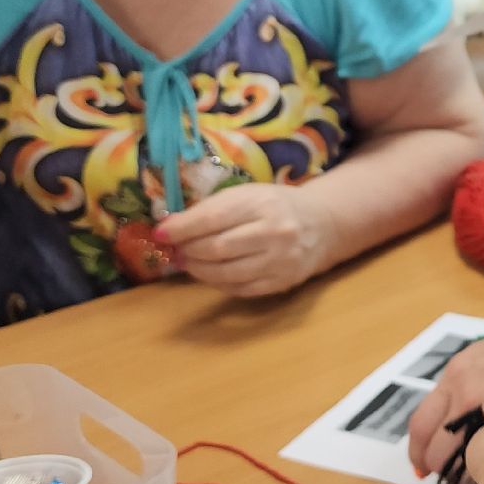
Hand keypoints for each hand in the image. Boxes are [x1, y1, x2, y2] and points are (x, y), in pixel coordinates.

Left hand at [154, 183, 341, 297]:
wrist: (322, 224)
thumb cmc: (275, 205)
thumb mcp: (247, 195)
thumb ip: (212, 209)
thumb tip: (169, 229)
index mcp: (262, 203)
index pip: (213, 217)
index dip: (182, 228)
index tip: (161, 234)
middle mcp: (274, 232)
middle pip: (217, 248)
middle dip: (189, 251)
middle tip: (176, 250)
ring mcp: (280, 260)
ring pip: (226, 273)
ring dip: (199, 270)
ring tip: (189, 262)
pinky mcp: (282, 282)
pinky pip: (240, 289)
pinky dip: (218, 283)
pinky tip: (211, 274)